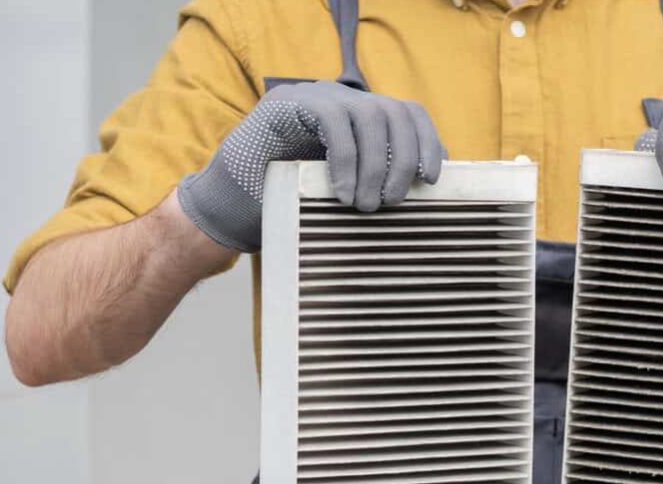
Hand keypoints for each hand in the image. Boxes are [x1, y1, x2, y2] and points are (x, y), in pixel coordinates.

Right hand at [177, 80, 445, 251]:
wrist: (230, 207)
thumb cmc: (290, 206)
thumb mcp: (343, 193)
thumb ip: (376, 184)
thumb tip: (423, 197)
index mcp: (358, 117)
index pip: (407, 113)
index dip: (427, 141)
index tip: (432, 179)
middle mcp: (340, 99)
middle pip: (394, 111)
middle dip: (402, 158)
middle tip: (393, 201)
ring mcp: (314, 96)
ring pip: (369, 115)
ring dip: (375, 164)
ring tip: (366, 204)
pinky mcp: (288, 104)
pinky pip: (333, 121)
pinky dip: (346, 158)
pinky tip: (341, 191)